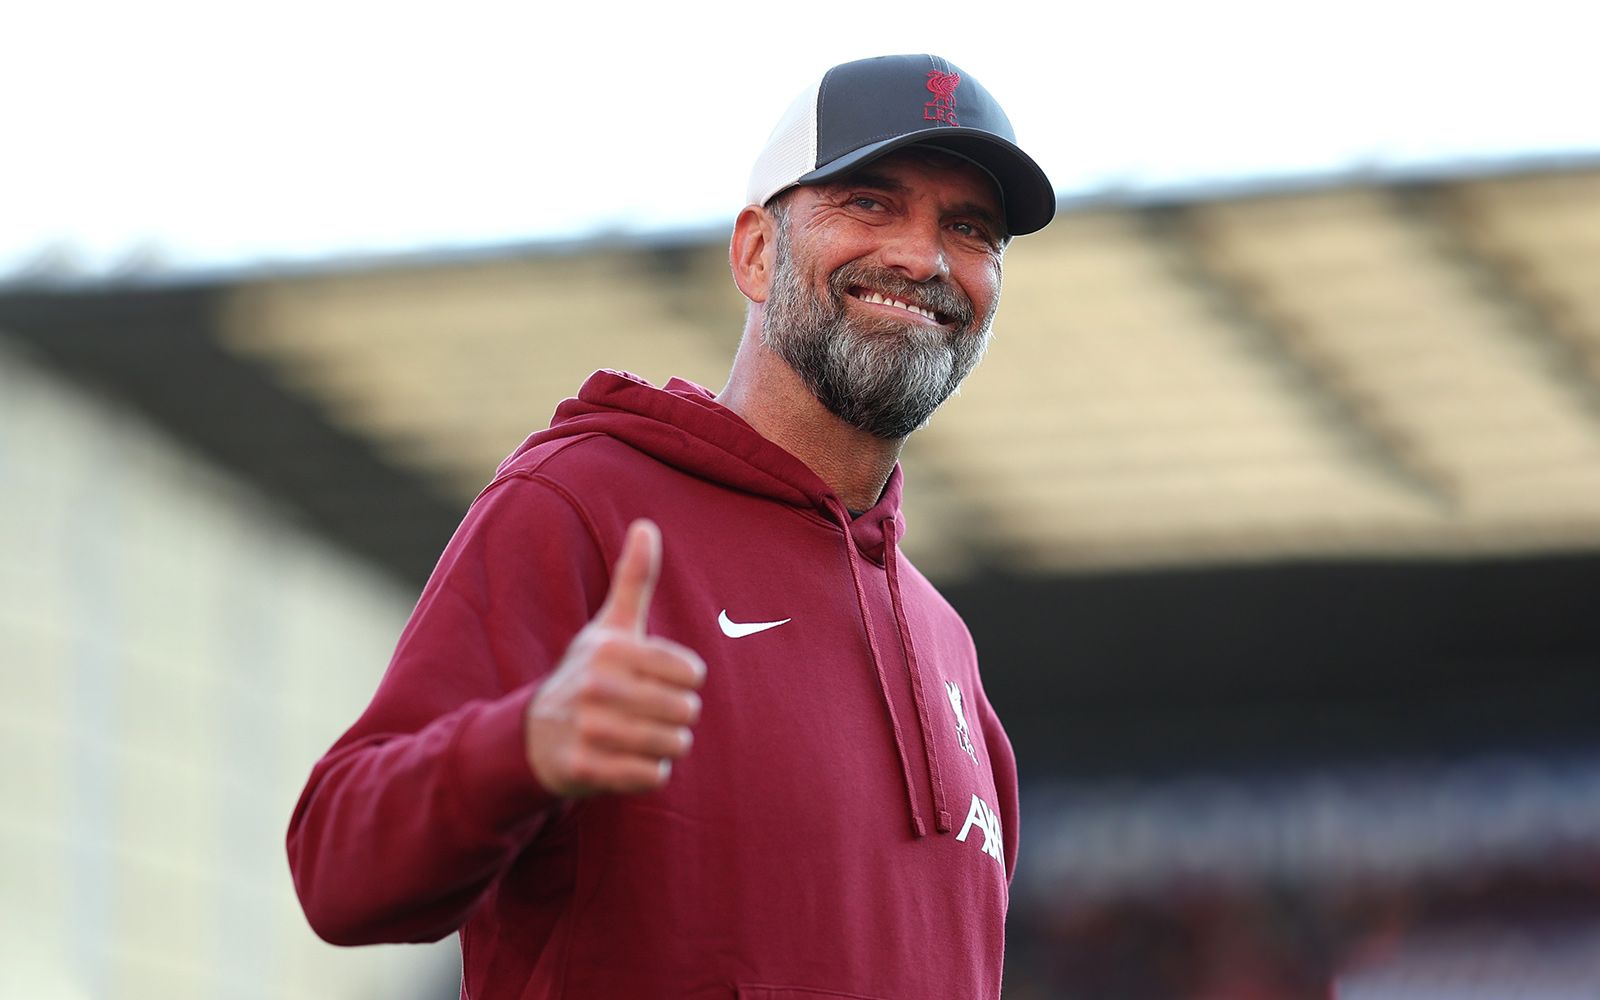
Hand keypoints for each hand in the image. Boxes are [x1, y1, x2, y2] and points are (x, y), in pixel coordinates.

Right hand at [524, 519, 705, 796]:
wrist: (535, 733)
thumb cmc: (589, 672)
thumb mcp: (610, 625)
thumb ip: (634, 578)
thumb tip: (647, 524)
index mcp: (611, 649)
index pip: (690, 673)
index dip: (684, 681)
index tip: (658, 680)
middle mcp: (595, 686)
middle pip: (686, 711)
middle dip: (677, 717)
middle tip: (649, 713)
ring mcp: (587, 728)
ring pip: (672, 745)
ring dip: (666, 746)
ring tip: (642, 736)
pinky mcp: (583, 768)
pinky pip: (651, 777)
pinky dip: (649, 773)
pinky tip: (627, 760)